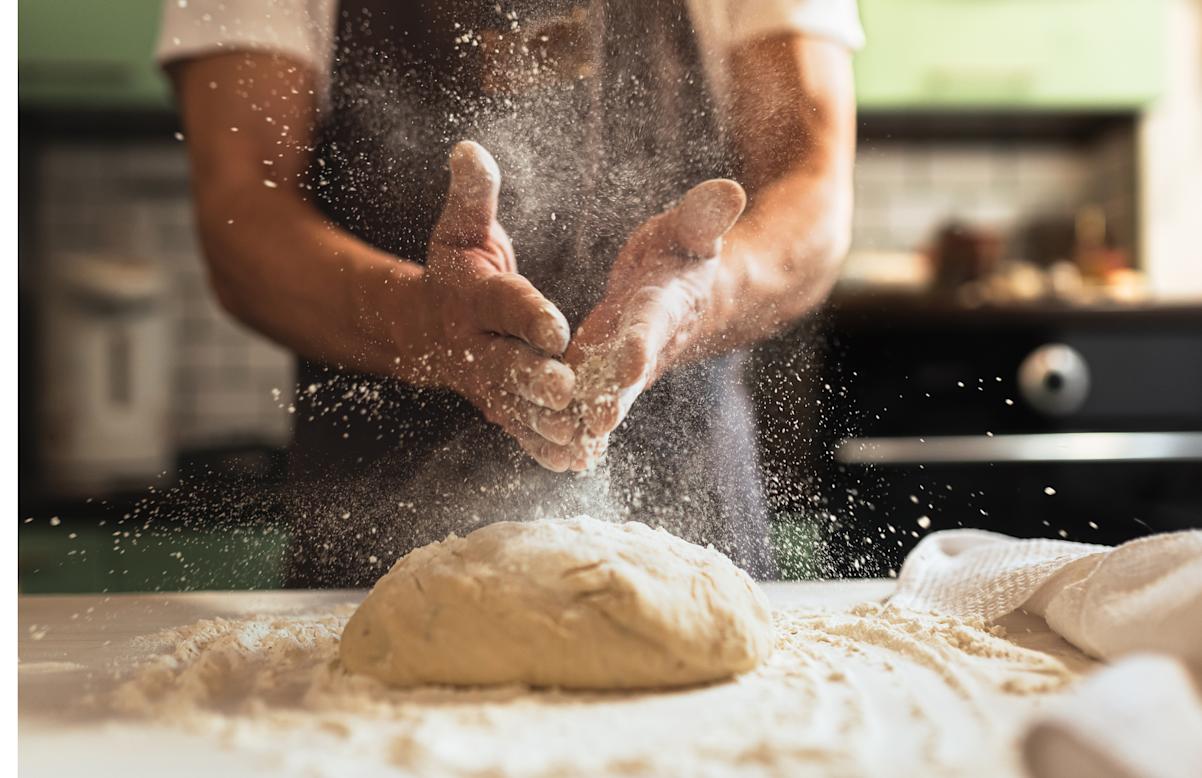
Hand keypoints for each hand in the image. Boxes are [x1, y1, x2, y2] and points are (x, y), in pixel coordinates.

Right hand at [411, 141, 577, 470]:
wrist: (423, 327)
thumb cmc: (456, 269)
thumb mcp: (462, 229)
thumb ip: (473, 195)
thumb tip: (468, 148)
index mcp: (472, 297)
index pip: (502, 304)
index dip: (528, 314)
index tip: (556, 325)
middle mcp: (475, 345)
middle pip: (506, 363)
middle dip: (535, 378)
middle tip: (567, 389)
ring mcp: (484, 382)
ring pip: (515, 406)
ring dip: (544, 423)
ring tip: (579, 436)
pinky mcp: (497, 407)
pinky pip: (519, 429)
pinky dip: (542, 447)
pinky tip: (573, 462)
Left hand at [547, 179, 747, 469]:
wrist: (692, 295)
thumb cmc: (685, 252)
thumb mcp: (692, 229)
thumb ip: (704, 215)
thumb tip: (731, 189)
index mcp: (666, 304)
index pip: (654, 322)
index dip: (642, 340)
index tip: (630, 360)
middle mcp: (647, 342)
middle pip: (629, 374)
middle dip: (613, 398)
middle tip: (595, 424)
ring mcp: (625, 364)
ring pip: (606, 396)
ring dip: (587, 422)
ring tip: (566, 448)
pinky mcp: (605, 374)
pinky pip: (590, 402)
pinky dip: (577, 427)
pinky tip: (557, 454)